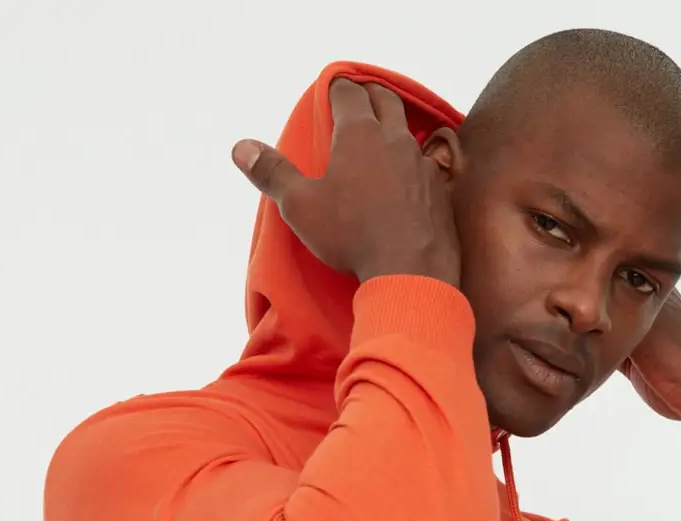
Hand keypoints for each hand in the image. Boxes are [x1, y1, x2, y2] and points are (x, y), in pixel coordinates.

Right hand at [232, 79, 460, 287]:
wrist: (411, 272)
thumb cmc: (351, 235)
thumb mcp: (301, 206)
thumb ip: (272, 173)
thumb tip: (240, 147)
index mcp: (359, 132)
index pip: (347, 91)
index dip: (336, 89)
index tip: (330, 93)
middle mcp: (394, 139)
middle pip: (384, 99)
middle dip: (370, 95)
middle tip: (359, 102)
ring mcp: (421, 164)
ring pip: (409, 132)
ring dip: (396, 129)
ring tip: (384, 139)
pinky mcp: (440, 190)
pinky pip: (429, 165)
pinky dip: (415, 163)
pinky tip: (410, 178)